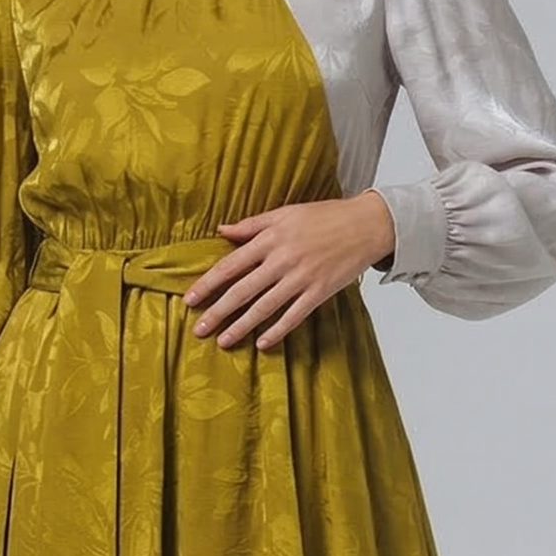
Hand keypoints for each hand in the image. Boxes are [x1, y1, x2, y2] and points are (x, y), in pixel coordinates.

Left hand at [183, 192, 395, 349]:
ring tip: (223, 341)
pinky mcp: (319, 292)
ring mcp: (301, 278)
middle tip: (198, 329)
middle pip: (242, 291)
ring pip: (264, 307)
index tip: (190, 300)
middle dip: (217, 312)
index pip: (230, 266)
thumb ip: (252, 225)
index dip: (208, 284)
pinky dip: (278, 330)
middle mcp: (282, 260)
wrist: (366, 224)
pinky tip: (262, 343)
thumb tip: (222, 230)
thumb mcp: (284, 213)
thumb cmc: (324, 216)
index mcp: (270, 239)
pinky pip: (294, 316)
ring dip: (241, 326)